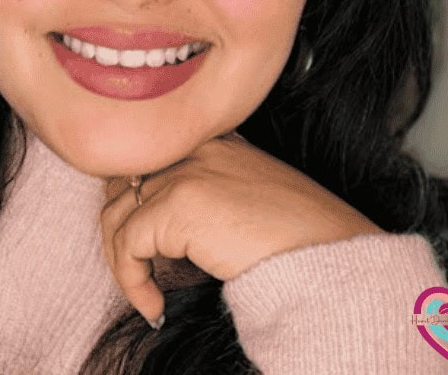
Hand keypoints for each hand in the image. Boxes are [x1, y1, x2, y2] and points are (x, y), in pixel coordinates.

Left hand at [101, 132, 384, 326]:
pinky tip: (154, 307)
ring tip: (145, 293)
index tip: (141, 247)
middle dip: (119, 231)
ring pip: (116, 214)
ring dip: (121, 261)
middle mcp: (195, 147)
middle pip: (121, 184)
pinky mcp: (180, 204)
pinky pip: (127, 246)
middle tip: (137, 272)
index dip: (133, 204)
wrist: (332, 257)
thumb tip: (164, 229)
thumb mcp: (249, 198)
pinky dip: (131, 282)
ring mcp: (186, 171)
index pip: (146, 162)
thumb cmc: (302, 238)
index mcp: (214, 141)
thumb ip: (207, 194)